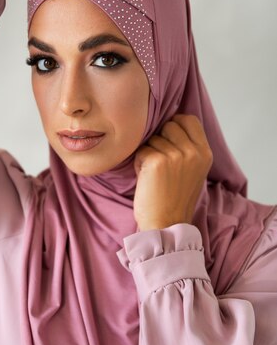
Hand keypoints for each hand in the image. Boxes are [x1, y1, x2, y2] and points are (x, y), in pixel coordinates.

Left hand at [133, 115, 212, 230]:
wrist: (166, 224)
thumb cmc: (175, 200)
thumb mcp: (193, 171)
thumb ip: (189, 149)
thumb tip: (172, 124)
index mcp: (205, 153)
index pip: (189, 119)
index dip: (175, 124)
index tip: (168, 138)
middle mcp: (193, 152)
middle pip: (169, 126)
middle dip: (160, 140)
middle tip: (160, 163)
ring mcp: (176, 156)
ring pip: (153, 139)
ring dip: (149, 153)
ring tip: (155, 175)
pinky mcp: (157, 161)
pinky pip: (141, 151)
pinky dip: (139, 163)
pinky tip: (147, 179)